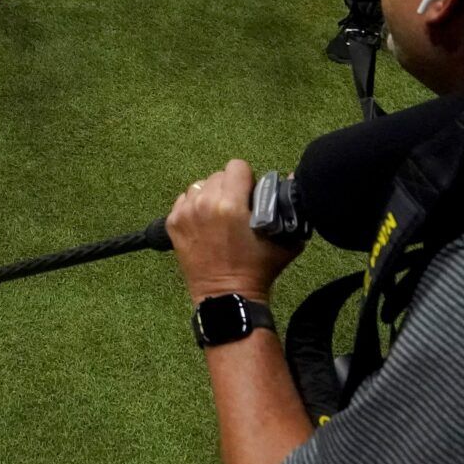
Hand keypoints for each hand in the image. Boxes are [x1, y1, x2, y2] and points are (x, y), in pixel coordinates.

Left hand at [167, 159, 302, 305]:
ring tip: (219, 214)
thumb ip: (289, 209)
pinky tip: (204, 222)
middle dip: (229, 187)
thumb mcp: (285, 241)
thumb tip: (291, 179)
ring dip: (210, 195)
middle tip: (237, 208)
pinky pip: (183, 200)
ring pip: (199, 186)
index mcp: (231, 204)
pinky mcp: (173, 223)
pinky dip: (193, 206)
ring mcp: (185, 213)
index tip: (250, 194)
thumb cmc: (259, 270)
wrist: (228, 296)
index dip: (247, 179)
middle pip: (218, 175)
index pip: (237, 166)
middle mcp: (205, 203)